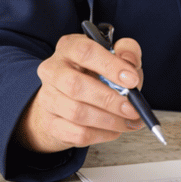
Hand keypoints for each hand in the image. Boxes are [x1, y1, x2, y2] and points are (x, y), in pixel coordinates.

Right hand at [17, 33, 144, 153]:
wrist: (71, 100)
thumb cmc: (97, 74)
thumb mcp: (116, 56)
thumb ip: (127, 51)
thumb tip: (130, 62)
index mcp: (69, 47)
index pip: (85, 52)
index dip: (111, 66)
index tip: (132, 80)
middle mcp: (53, 70)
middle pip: (76, 85)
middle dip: (109, 100)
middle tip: (132, 108)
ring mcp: (48, 97)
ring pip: (76, 112)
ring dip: (108, 120)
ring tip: (128, 121)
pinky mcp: (51, 122)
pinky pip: (77, 133)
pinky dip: (101, 134)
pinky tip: (114, 129)